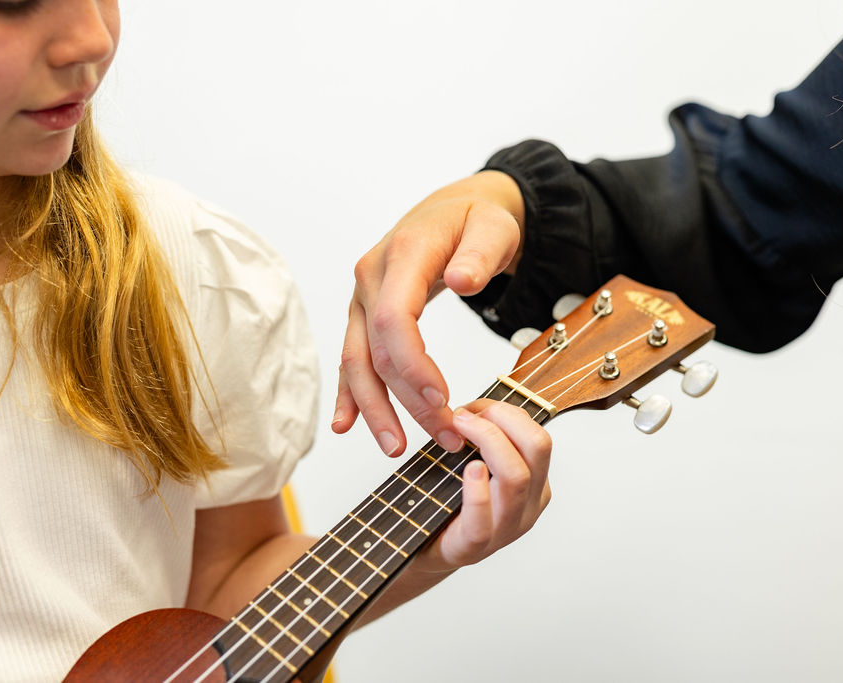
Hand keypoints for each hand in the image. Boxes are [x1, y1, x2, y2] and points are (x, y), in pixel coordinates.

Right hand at [333, 171, 525, 455]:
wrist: (455, 209)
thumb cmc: (478, 220)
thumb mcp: (495, 228)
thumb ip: (481, 254)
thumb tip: (461, 281)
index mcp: (403, 255)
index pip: (395, 320)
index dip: (414, 365)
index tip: (444, 399)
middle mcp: (372, 277)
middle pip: (376, 351)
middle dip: (406, 400)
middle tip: (445, 436)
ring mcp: (363, 297)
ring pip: (357, 362)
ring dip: (375, 409)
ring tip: (397, 447)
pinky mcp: (364, 313)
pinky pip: (352, 358)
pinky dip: (349, 393)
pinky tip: (347, 425)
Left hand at [414, 399, 551, 571]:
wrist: (430, 550)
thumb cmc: (453, 503)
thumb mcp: (476, 464)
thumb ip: (484, 439)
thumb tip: (475, 407)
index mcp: (536, 484)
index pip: (538, 437)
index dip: (507, 412)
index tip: (473, 406)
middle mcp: (529, 505)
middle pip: (538, 448)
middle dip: (501, 419)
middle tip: (466, 414)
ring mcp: (507, 529)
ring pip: (516, 477)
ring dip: (488, 441)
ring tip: (460, 430)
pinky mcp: (477, 546)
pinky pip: (484, 517)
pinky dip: (476, 489)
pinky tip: (468, 469)